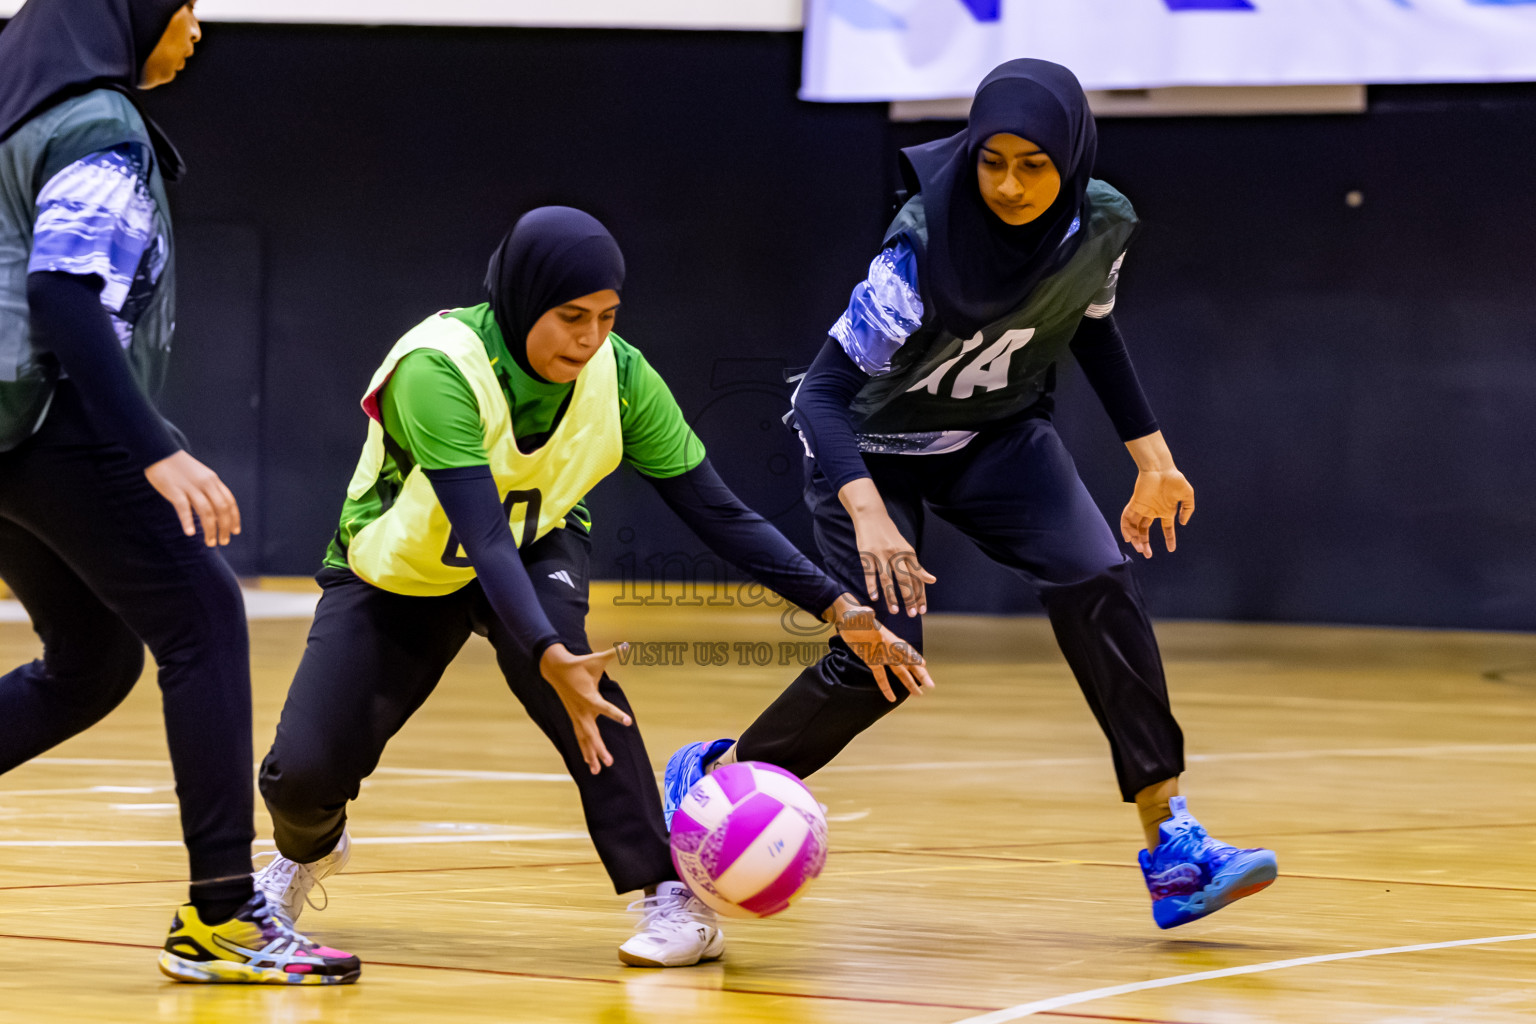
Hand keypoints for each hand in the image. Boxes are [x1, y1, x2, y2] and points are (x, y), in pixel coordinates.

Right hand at [144, 450, 240, 546]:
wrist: (158, 451)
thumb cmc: (179, 468)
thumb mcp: (199, 476)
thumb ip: (208, 490)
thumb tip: (215, 511)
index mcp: (213, 480)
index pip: (229, 501)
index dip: (234, 517)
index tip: (235, 531)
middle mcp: (205, 483)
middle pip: (221, 508)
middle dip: (225, 527)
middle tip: (224, 542)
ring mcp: (190, 487)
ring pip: (206, 511)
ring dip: (210, 529)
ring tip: (211, 543)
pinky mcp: (174, 490)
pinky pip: (183, 507)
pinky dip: (187, 521)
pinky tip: (191, 533)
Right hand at [539, 643, 632, 773]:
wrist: (555, 670)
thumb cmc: (579, 665)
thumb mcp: (596, 659)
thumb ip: (612, 654)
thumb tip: (626, 645)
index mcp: (590, 697)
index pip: (606, 708)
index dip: (617, 715)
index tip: (628, 722)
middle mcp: (583, 711)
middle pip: (593, 734)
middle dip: (600, 749)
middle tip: (610, 762)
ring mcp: (577, 717)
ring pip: (585, 740)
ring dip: (591, 755)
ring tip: (598, 771)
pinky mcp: (574, 719)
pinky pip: (580, 738)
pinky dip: (584, 750)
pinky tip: (589, 763)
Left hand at [823, 594, 934, 702]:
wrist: (847, 619)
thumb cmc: (855, 615)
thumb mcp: (859, 615)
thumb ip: (864, 615)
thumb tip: (867, 612)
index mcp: (887, 637)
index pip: (902, 648)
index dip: (912, 656)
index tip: (923, 664)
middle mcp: (888, 648)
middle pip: (907, 663)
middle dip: (919, 674)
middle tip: (931, 686)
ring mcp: (881, 655)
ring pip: (899, 671)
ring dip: (909, 682)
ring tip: (919, 694)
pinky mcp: (871, 660)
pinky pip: (881, 676)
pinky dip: (886, 687)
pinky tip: (892, 698)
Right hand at [836, 484, 933, 616]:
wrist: (872, 516)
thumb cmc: (890, 535)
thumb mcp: (906, 549)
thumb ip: (917, 566)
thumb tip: (931, 580)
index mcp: (908, 553)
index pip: (917, 578)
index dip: (921, 594)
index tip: (923, 609)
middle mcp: (896, 554)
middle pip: (905, 580)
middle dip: (910, 598)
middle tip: (912, 614)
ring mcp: (881, 554)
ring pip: (887, 579)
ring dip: (891, 596)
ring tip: (894, 610)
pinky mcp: (867, 554)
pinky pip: (870, 573)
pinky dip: (872, 585)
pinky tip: (874, 597)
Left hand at [1120, 469, 1193, 557]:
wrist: (1161, 468)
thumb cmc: (1174, 480)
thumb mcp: (1187, 496)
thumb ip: (1188, 509)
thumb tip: (1183, 523)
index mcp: (1165, 510)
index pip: (1166, 528)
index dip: (1169, 539)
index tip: (1171, 549)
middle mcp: (1152, 511)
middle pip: (1144, 531)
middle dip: (1145, 544)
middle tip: (1147, 554)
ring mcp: (1142, 508)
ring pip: (1135, 528)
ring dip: (1136, 539)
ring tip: (1140, 549)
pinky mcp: (1134, 503)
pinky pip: (1126, 518)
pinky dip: (1126, 529)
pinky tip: (1128, 538)